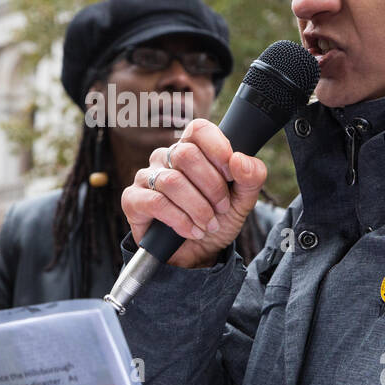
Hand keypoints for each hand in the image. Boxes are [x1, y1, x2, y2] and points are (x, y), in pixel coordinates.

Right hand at [121, 118, 268, 268]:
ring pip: (172, 181)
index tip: (230, 175)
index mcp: (192, 149)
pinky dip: (180, 220)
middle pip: (187, 154)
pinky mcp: (133, 199)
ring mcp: (146, 177)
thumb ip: (251, 177)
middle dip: (212, 187)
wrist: (197, 255)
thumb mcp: (242, 201)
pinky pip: (156, 202)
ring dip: (198, 207)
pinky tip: (192, 231)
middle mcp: (166, 158)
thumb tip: (239, 159)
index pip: (199, 130)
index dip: (218, 149)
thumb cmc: (216, 220)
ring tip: (208, 224)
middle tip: (222, 208)